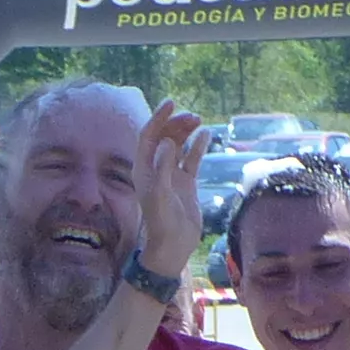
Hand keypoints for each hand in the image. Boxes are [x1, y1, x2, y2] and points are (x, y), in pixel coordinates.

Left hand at [132, 102, 211, 279]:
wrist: (172, 246)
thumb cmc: (161, 223)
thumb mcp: (160, 194)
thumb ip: (163, 167)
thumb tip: (169, 141)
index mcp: (143, 169)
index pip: (148, 136)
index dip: (158, 118)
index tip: (171, 103)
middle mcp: (155, 169)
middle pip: (164, 137)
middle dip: (176, 123)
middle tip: (192, 117)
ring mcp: (171, 175)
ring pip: (178, 145)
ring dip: (186, 132)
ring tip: (199, 121)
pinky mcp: (185, 183)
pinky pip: (191, 159)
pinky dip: (198, 146)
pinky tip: (206, 135)